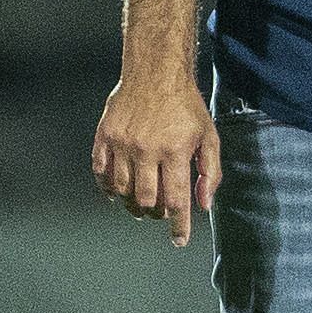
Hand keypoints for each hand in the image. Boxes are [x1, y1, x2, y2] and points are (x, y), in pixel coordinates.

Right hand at [93, 72, 219, 247]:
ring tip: (141, 204)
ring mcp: (122, 143)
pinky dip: (108, 188)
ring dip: (132, 203)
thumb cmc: (186, 106)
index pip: (177, 199)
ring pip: (122, 189)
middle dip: (155, 213)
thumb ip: (210, 171)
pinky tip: (116, 192)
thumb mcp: (208, 136)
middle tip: (160, 213)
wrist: (155, 72)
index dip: (178, 224)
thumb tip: (204, 203)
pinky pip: (101, 172)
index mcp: (175, 151)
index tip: (178, 240)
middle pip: (147, 199)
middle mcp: (147, 149)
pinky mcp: (105, 136)